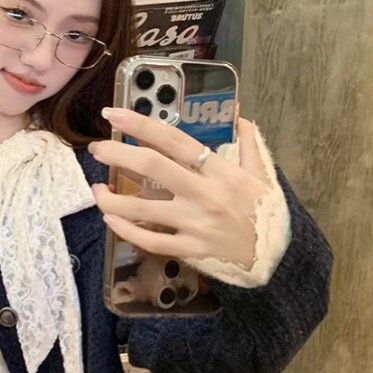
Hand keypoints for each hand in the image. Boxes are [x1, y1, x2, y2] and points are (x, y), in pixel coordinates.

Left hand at [89, 110, 270, 269]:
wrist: (278, 259)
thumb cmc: (266, 214)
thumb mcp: (263, 175)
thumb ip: (249, 143)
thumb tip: (238, 113)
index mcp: (221, 171)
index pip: (175, 140)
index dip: (141, 125)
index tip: (115, 115)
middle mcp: (205, 195)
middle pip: (152, 167)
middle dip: (118, 154)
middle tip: (97, 148)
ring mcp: (195, 224)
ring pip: (143, 210)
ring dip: (112, 199)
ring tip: (95, 189)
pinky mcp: (189, 250)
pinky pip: (150, 240)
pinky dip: (126, 231)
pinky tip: (110, 220)